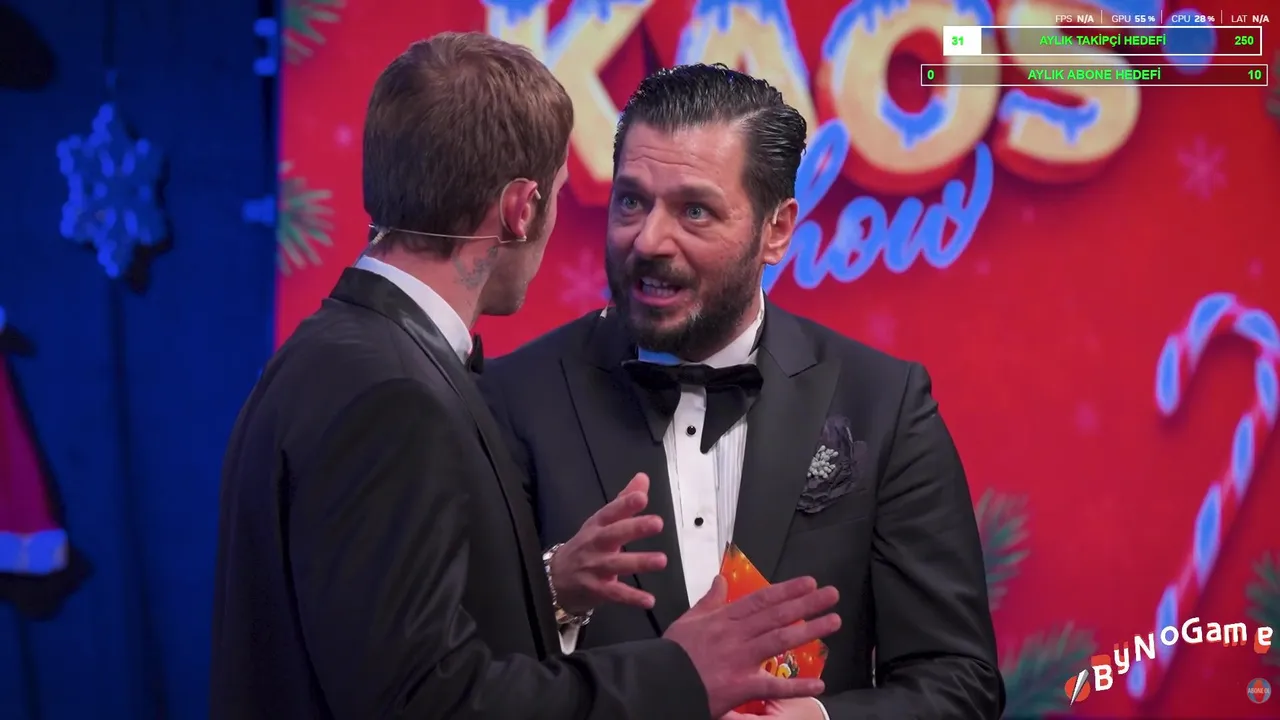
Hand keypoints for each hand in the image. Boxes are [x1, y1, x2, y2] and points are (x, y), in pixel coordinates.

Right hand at [549, 473, 666, 613]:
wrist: (555, 579)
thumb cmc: (586, 546)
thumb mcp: (601, 522)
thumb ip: (624, 501)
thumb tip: (643, 478)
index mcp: (597, 525)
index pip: (610, 512)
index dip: (625, 504)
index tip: (642, 497)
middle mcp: (594, 544)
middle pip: (613, 534)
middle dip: (634, 528)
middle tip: (658, 523)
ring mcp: (593, 567)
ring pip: (616, 564)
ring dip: (639, 562)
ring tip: (661, 560)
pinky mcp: (595, 589)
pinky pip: (615, 594)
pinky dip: (631, 598)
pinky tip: (649, 600)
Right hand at [664, 575, 840, 717]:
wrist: (658, 681)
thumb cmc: (672, 654)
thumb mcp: (688, 620)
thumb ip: (709, 600)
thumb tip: (720, 580)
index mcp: (724, 619)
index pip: (761, 599)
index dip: (787, 589)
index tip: (809, 582)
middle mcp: (736, 636)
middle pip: (777, 615)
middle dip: (807, 603)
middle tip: (831, 594)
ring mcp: (740, 660)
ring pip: (780, 641)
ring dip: (809, 631)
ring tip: (833, 621)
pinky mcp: (741, 686)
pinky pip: (773, 686)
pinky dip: (796, 686)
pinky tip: (819, 684)